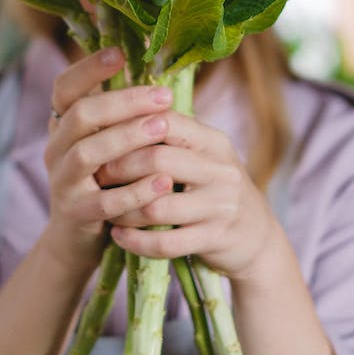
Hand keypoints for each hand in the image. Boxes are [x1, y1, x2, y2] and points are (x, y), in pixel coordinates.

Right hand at [40, 47, 176, 273]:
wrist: (78, 240)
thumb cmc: (105, 182)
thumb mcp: (106, 145)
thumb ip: (121, 116)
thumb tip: (159, 79)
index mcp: (63, 126)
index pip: (64, 87)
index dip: (88, 68)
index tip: (119, 53)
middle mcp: (56, 149)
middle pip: (81, 115)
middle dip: (123, 102)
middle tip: (163, 97)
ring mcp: (62, 182)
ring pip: (88, 153)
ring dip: (128, 138)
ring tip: (164, 129)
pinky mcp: (76, 215)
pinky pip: (105, 201)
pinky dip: (136, 190)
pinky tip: (164, 182)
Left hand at [103, 111, 281, 280]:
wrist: (256, 238)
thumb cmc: (214, 189)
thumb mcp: (203, 156)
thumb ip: (171, 137)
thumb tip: (117, 111)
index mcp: (212, 141)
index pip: (165, 121)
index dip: (128, 128)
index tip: (102, 138)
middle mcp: (220, 170)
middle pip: (157, 160)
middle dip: (119, 169)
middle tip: (97, 176)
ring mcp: (220, 206)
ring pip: (157, 206)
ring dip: (123, 210)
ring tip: (105, 209)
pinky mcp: (214, 239)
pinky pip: (166, 243)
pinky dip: (135, 241)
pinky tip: (119, 235)